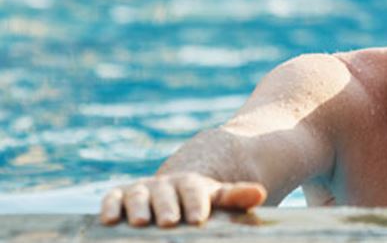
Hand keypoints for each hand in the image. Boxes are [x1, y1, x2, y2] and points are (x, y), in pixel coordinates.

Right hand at [99, 172, 266, 226]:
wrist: (178, 188)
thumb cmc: (202, 201)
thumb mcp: (220, 198)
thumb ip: (236, 196)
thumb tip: (259, 193)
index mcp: (192, 184)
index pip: (195, 190)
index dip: (196, 202)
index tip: (198, 218)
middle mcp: (166, 185)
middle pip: (165, 193)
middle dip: (166, 206)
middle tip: (168, 220)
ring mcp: (143, 190)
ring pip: (138, 195)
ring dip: (137, 207)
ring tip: (139, 221)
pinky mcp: (122, 196)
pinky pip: (114, 198)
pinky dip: (110, 205)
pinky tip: (108, 219)